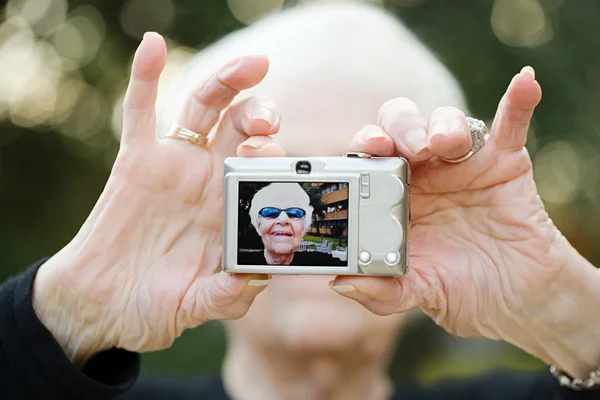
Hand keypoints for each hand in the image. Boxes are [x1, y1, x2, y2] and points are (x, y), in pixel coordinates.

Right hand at [32, 33, 283, 365]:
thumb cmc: (158, 305)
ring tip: (251, 66)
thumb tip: (261, 275)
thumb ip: (230, 292)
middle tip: (268, 123)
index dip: (277, 157)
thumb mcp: (200, 304)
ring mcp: (174, 165)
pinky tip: (152, 46)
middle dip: (262, 116)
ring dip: (228, 82)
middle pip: (243, 128)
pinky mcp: (136, 160)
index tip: (280, 158)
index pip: (265, 167)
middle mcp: (209, 179)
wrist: (105, 306)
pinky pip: (140, 111)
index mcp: (233, 208)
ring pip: (205, 109)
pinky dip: (145, 76)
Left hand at [330, 68, 599, 375]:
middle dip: (402, 128)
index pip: (371, 156)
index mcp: (393, 194)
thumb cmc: (460, 289)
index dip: (365, 145)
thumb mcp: (418, 292)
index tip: (367, 148)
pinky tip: (526, 83)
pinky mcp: (504, 161)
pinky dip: (517, 102)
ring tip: (447, 145)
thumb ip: (382, 291)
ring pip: (448, 121)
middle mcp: (424, 171)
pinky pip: (511, 124)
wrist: (516, 300)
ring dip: (445, 124)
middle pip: (402, 125)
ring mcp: (463, 163)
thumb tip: (341, 284)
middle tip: (410, 150)